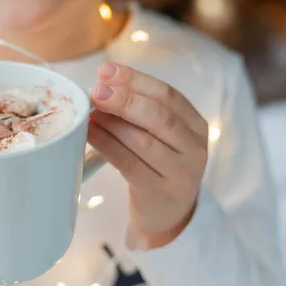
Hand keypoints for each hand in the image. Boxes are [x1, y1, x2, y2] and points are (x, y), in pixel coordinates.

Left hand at [88, 62, 208, 249]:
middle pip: (159, 116)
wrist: (168, 214)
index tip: (106, 71)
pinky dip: (106, 145)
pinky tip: (90, 133)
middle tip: (96, 91)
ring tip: (89, 111)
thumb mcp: (160, 135)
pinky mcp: (158, 192)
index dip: (135, 80)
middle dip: (124, 100)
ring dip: (112, 122)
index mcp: (196, 125)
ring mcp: (179, 172)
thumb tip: (102, 84)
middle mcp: (194, 147)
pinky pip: (128, 163)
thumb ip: (139, 111)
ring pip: (142, 140)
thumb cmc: (158, 164)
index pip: (167, 95)